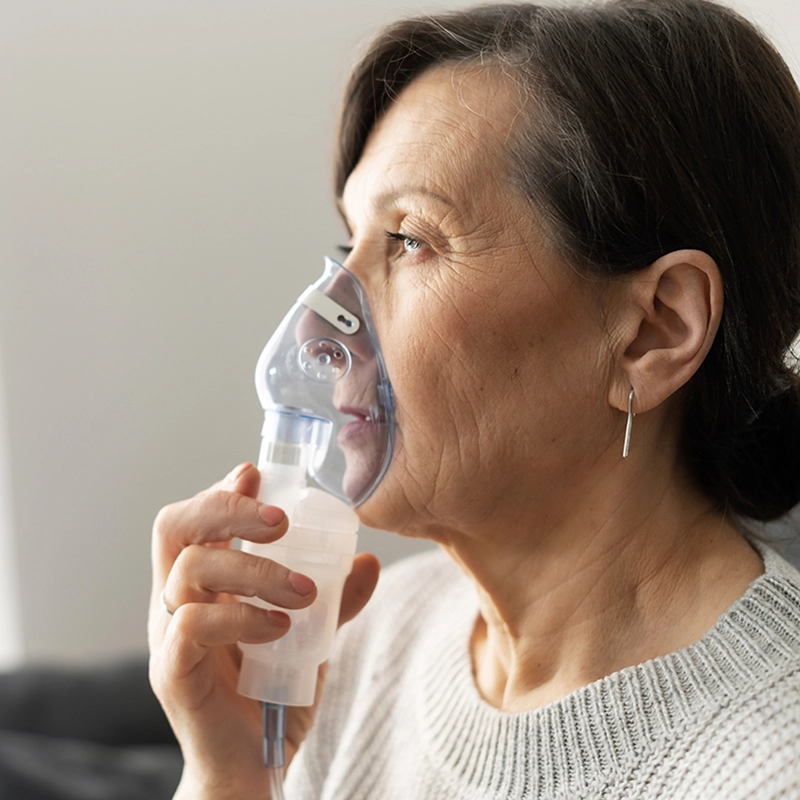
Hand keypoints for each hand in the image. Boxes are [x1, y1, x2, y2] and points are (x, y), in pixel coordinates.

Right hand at [148, 463, 379, 799]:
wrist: (253, 766)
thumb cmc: (273, 691)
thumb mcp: (311, 636)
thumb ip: (336, 601)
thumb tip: (367, 561)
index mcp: (204, 583)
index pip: (195, 519)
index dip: (222, 490)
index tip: (257, 473)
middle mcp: (177, 600)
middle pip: (177, 528)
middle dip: (227, 508)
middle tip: (280, 522)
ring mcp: (169, 635)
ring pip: (190, 571)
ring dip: (254, 569)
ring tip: (303, 591)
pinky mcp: (173, 673)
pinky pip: (192, 626)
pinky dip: (241, 616)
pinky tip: (279, 628)